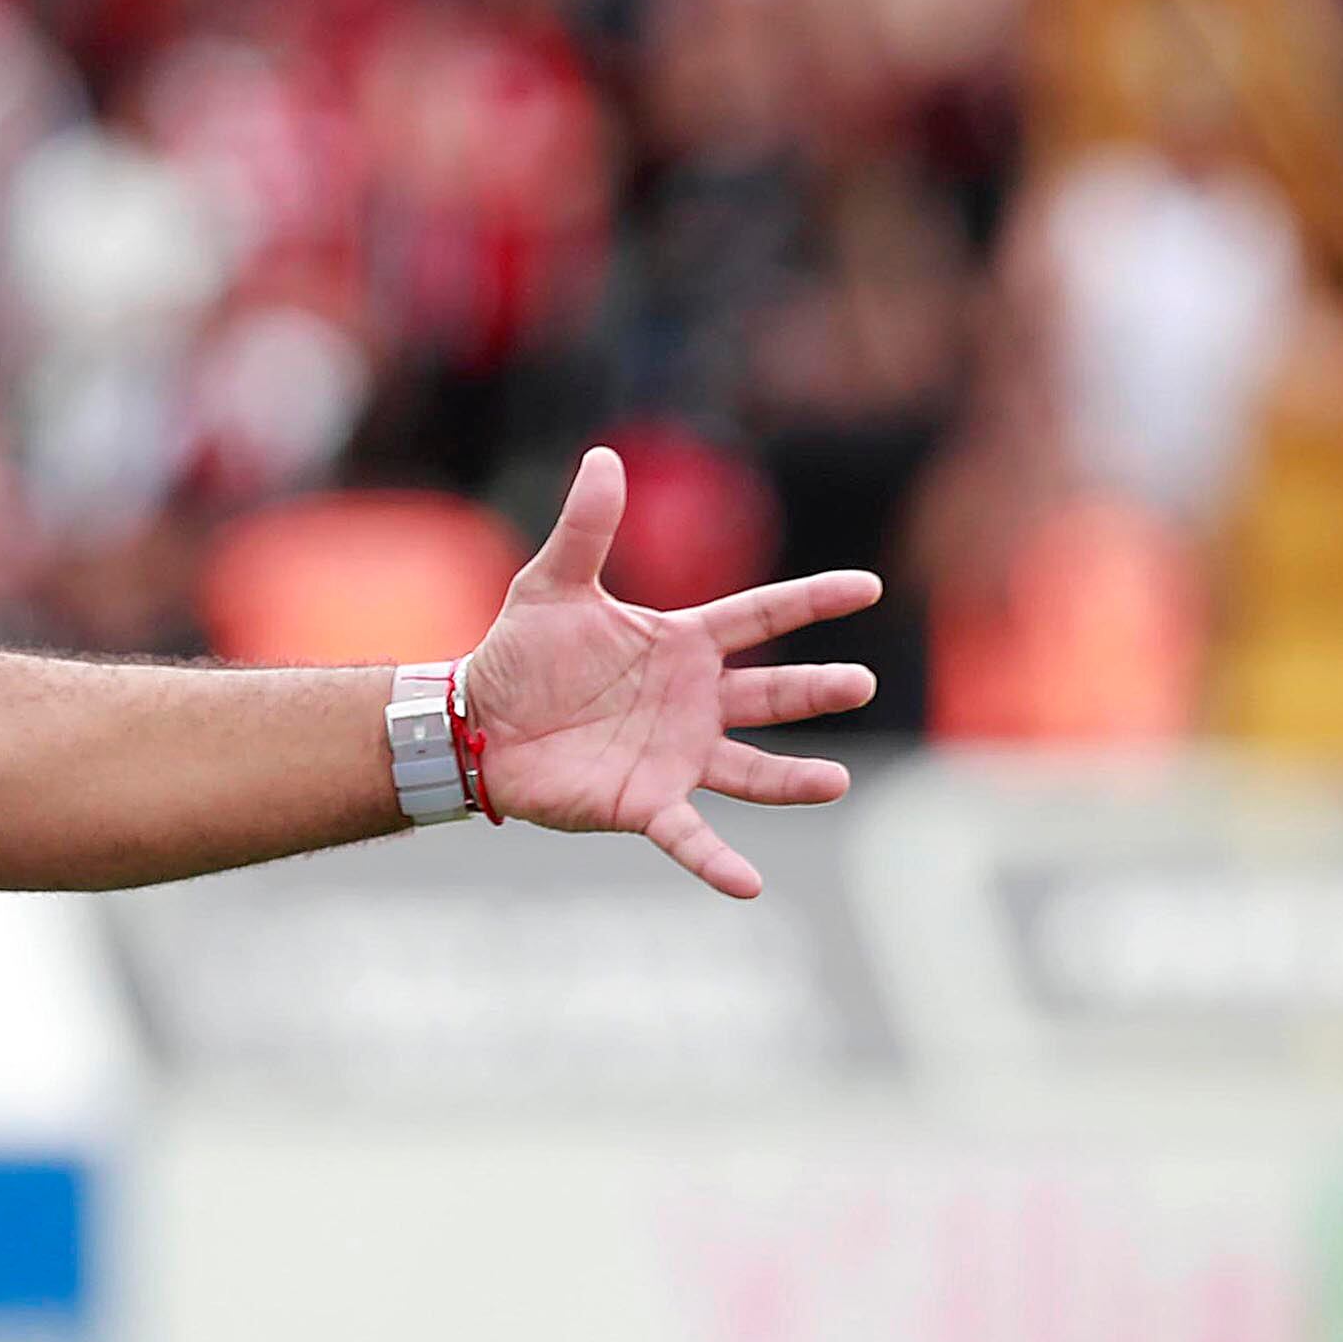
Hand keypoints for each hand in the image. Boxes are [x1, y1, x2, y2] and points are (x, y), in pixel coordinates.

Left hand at [463, 446, 881, 899]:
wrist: (475, 724)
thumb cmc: (519, 653)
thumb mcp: (550, 584)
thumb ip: (586, 527)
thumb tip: (604, 456)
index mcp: (681, 644)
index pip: (761, 615)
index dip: (812, 600)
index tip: (867, 586)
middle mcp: (694, 702)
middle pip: (772, 695)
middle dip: (818, 691)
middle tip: (860, 685)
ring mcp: (676, 756)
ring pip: (752, 770)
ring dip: (794, 780)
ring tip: (836, 783)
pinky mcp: (645, 804)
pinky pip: (691, 836)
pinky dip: (718, 862)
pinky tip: (750, 886)